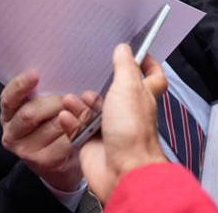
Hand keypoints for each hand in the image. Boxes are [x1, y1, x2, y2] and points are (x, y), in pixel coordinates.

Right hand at [0, 71, 84, 190]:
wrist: (71, 157)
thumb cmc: (60, 120)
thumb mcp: (49, 102)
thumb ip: (48, 87)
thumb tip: (60, 64)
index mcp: (10, 112)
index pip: (9, 97)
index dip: (20, 85)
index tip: (36, 74)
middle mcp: (13, 132)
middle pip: (30, 113)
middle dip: (55, 102)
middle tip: (72, 99)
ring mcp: (27, 150)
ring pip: (52, 125)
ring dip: (73, 114)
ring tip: (84, 110)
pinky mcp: (45, 162)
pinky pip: (65, 140)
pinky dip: (79, 129)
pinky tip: (86, 125)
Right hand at [59, 46, 166, 201]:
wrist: (122, 170)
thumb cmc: (132, 132)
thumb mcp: (128, 87)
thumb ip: (125, 66)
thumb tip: (124, 48)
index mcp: (142, 97)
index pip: (152, 77)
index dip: (148, 64)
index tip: (139, 52)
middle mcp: (128, 113)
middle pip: (114, 94)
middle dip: (99, 86)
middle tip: (88, 79)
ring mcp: (110, 129)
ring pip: (92, 111)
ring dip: (79, 104)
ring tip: (71, 98)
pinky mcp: (93, 144)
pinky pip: (78, 129)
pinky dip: (70, 121)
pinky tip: (65, 115)